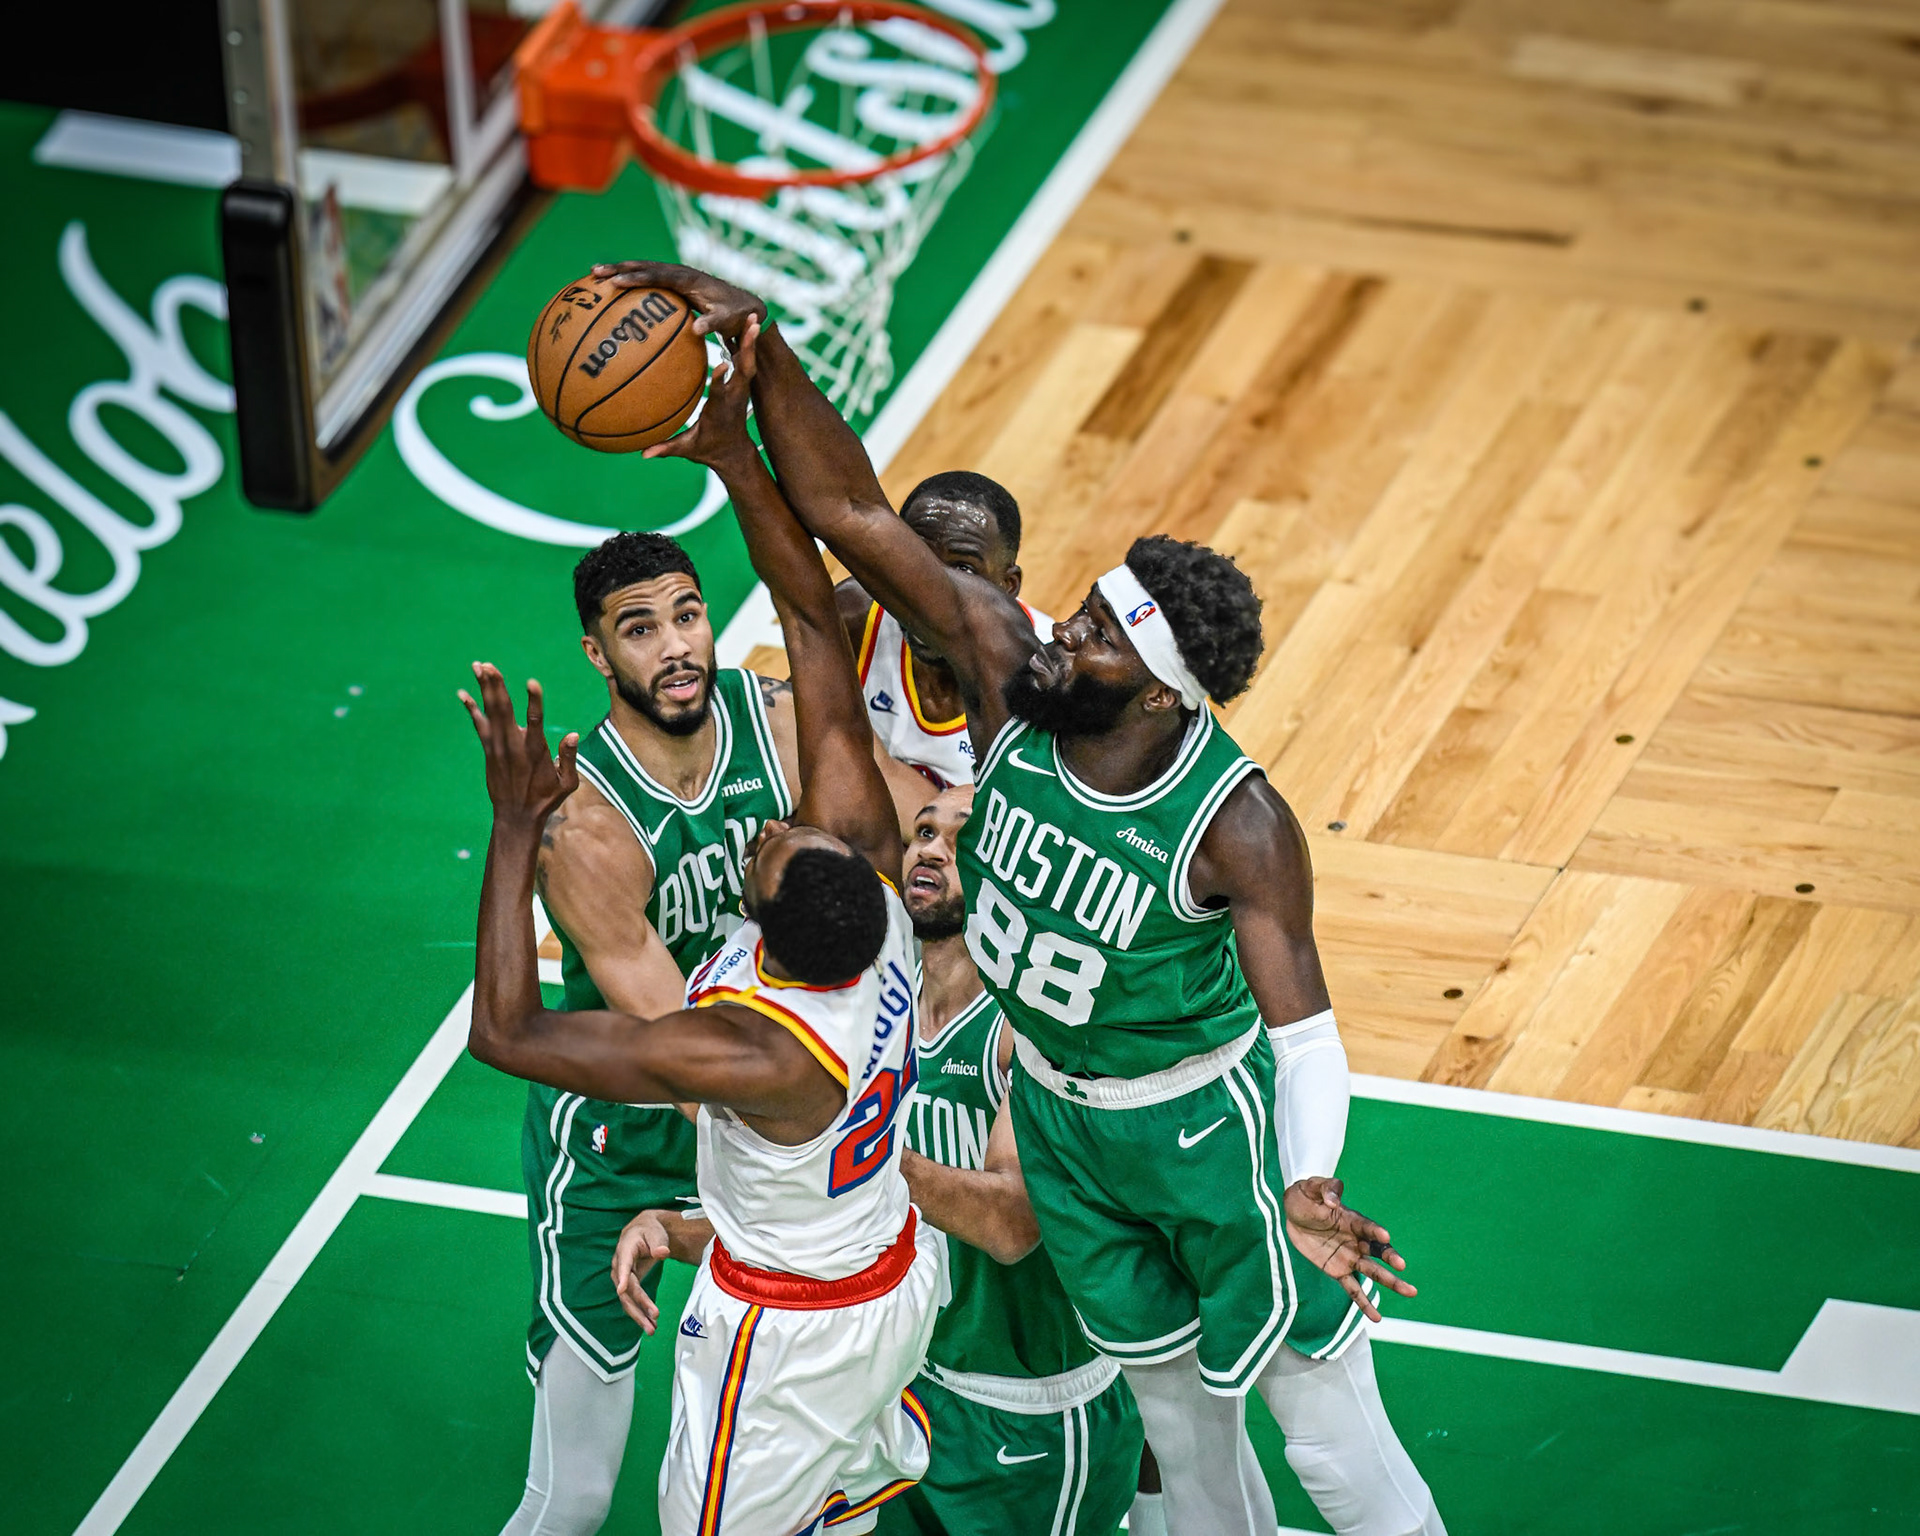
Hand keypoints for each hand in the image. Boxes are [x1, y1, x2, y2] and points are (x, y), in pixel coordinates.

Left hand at [457, 664, 578, 836]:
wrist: (516, 816)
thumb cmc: (545, 799)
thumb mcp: (567, 784)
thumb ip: (569, 758)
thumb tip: (572, 734)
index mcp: (536, 751)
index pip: (536, 721)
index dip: (534, 701)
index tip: (532, 682)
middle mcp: (514, 746)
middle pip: (504, 710)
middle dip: (496, 686)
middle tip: (488, 665)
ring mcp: (498, 747)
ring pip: (490, 712)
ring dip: (484, 688)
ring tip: (478, 666)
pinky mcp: (489, 751)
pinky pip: (479, 725)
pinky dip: (471, 708)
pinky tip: (462, 693)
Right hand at [591, 261, 765, 345]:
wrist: (746, 306)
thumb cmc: (737, 315)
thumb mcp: (727, 320)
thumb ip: (713, 323)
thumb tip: (697, 330)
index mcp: (690, 278)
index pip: (658, 276)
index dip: (637, 278)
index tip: (616, 282)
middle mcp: (681, 272)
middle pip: (644, 267)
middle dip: (619, 268)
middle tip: (595, 272)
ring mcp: (677, 277)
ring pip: (644, 270)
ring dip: (621, 270)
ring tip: (594, 274)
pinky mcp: (675, 284)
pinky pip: (649, 279)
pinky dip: (631, 280)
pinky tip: (614, 289)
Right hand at [612, 1210, 671, 1332]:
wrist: (644, 1231)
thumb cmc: (650, 1231)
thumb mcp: (656, 1233)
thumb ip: (658, 1243)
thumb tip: (662, 1253)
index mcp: (625, 1249)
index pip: (623, 1265)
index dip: (623, 1277)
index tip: (621, 1289)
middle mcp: (619, 1266)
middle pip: (627, 1288)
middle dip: (639, 1304)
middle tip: (653, 1318)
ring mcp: (622, 1277)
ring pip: (627, 1300)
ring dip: (638, 1315)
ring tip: (651, 1329)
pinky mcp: (628, 1285)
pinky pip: (632, 1301)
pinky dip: (640, 1313)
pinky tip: (650, 1324)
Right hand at [644, 317, 760, 468]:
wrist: (734, 451)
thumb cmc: (708, 449)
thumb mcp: (688, 450)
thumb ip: (667, 449)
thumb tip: (643, 455)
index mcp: (722, 409)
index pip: (721, 393)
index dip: (722, 380)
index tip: (722, 365)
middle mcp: (735, 395)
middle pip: (745, 369)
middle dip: (748, 348)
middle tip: (752, 326)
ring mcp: (741, 388)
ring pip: (748, 360)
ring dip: (751, 338)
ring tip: (753, 315)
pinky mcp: (741, 382)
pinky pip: (744, 358)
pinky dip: (745, 340)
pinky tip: (743, 320)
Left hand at [1283, 1176, 1415, 1323]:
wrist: (1290, 1213)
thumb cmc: (1305, 1197)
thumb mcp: (1311, 1188)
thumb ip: (1325, 1190)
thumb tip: (1333, 1200)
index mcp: (1351, 1219)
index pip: (1366, 1226)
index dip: (1375, 1231)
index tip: (1384, 1236)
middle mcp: (1355, 1239)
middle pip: (1377, 1251)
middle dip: (1389, 1258)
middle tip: (1401, 1265)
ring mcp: (1349, 1257)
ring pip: (1373, 1272)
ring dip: (1391, 1282)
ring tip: (1411, 1292)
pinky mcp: (1337, 1271)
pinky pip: (1353, 1290)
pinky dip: (1364, 1304)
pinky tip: (1377, 1318)